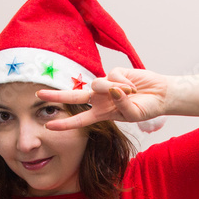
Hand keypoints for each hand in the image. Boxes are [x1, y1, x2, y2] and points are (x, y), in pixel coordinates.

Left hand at [37, 67, 168, 130]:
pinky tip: (133, 87)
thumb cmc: (147, 108)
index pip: (80, 120)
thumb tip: (111, 90)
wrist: (161, 94)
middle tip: (38, 94)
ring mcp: (106, 85)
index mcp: (102, 113)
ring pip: (97, 84)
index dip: (65, 124)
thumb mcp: (134, 114)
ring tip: (131, 93)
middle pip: (73, 96)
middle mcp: (100, 99)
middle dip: (56, 95)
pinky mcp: (114, 72)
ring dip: (115, 89)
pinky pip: (113, 76)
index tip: (49, 126)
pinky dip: (124, 83)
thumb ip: (121, 104)